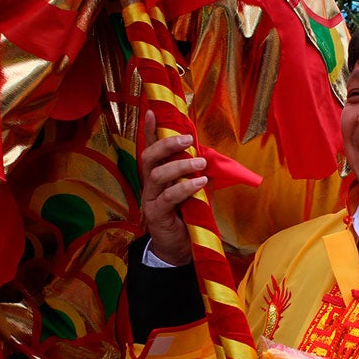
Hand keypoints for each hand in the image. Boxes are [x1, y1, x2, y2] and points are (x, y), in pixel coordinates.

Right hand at [139, 109, 206, 265]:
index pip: (151, 148)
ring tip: (200, 163)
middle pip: (149, 156)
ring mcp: (149, 198)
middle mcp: (149, 184)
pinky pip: (168, 197)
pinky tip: (200, 184)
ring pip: (157, 174)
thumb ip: (195, 173)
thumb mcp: (192, 190)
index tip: (153, 111)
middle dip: (166, 144)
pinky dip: (185, 188)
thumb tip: (209, 156)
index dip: (150, 130)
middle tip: (188, 139)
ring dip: (180, 166)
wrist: (179, 247)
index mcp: (157, 174)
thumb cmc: (186, 215)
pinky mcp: (156, 214)